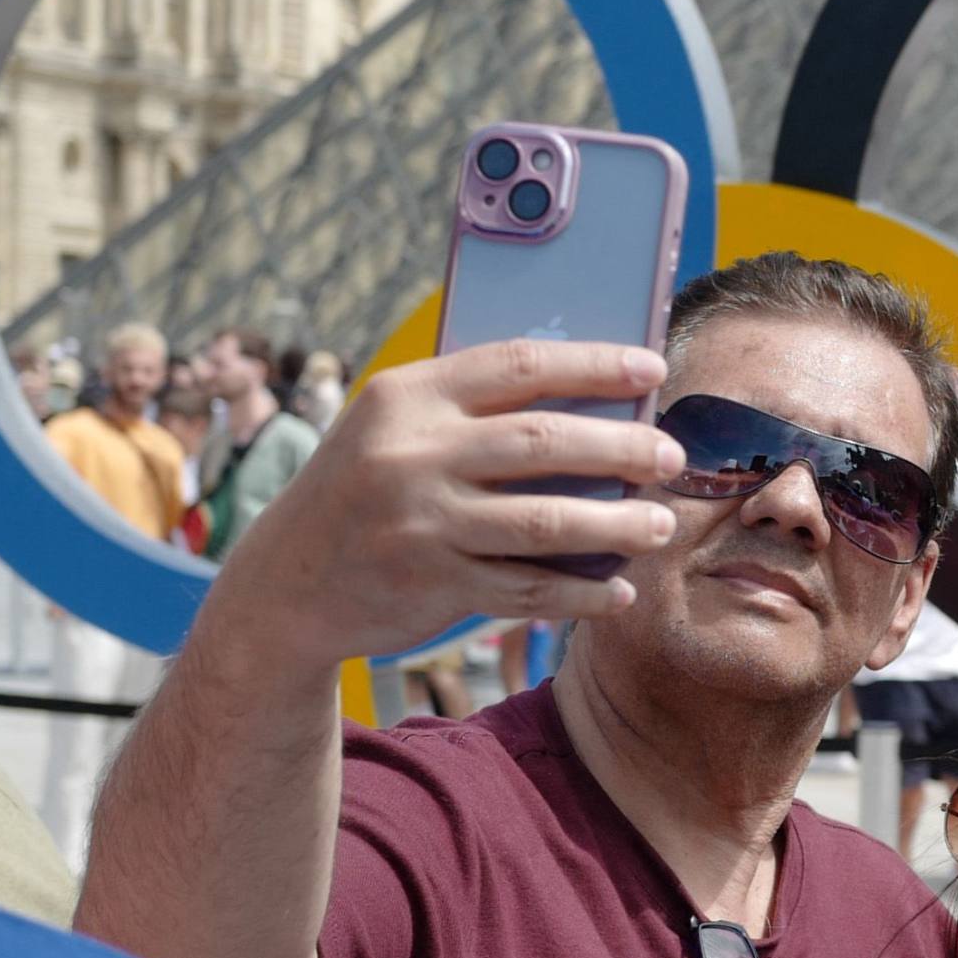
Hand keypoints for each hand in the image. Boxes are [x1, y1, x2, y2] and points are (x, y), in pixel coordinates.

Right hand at [213, 341, 685, 663]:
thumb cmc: (367, 489)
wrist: (285, 583)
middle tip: (672, 457)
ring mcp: (419, 522)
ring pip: (544, 522)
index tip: (653, 368)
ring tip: (660, 524)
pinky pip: (525, 589)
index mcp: (407, 397)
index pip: (519, 366)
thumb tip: (598, 398)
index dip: (595, 364)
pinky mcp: (430, 583)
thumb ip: (476, 412)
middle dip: (623, 447)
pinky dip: (579, 593)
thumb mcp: (397, 430)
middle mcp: (410, 455)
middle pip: (544, 442)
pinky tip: (617, 591)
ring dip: (616, 525)